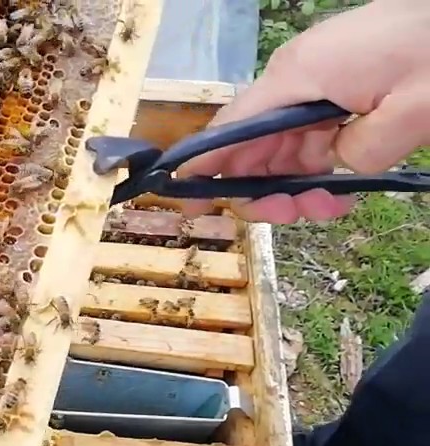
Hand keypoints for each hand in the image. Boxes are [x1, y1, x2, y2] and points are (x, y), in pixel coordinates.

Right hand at [179, 0, 429, 222]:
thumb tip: (333, 171)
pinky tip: (338, 189)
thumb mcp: (409, 116)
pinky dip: (316, 165)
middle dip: (261, 187)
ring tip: (326, 207)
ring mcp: (316, 77)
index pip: (231, 128)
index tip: (190, 203)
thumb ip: (359, 154)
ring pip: (282, 144)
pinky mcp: (336, 82)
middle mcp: (295, 75)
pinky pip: (310, 132)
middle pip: (252, 142)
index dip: (204, 167)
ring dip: (292, 183)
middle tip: (291, 216)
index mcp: (297, 76)